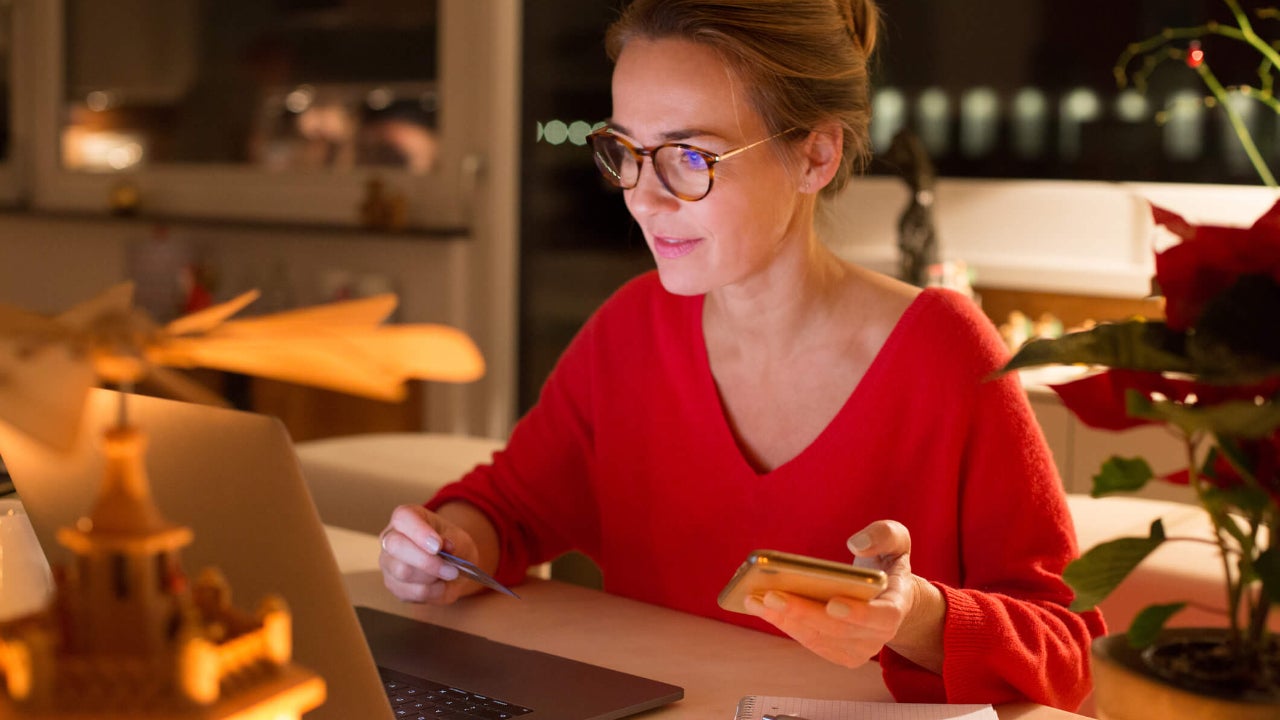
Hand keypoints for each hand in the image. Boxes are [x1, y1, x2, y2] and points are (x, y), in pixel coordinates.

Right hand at [379, 504, 481, 604]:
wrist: (454, 565)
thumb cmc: (452, 544)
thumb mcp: (459, 537)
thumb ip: (452, 539)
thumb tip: (445, 546)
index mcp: (405, 517)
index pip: (403, 519)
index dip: (419, 532)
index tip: (438, 546)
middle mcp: (390, 538)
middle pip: (396, 546)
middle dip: (426, 560)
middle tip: (451, 568)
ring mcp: (388, 563)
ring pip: (403, 572)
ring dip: (432, 577)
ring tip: (450, 574)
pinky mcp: (393, 585)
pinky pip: (410, 592)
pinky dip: (432, 591)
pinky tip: (440, 584)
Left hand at [743, 520, 943, 672]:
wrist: (887, 594)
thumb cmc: (886, 563)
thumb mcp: (895, 541)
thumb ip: (884, 535)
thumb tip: (856, 544)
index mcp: (896, 606)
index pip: (882, 617)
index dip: (859, 614)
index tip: (833, 603)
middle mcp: (878, 636)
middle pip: (838, 630)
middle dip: (803, 612)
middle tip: (771, 595)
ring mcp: (858, 649)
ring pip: (818, 639)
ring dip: (785, 620)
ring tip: (754, 598)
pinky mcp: (837, 652)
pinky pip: (808, 641)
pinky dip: (784, 624)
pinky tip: (760, 606)